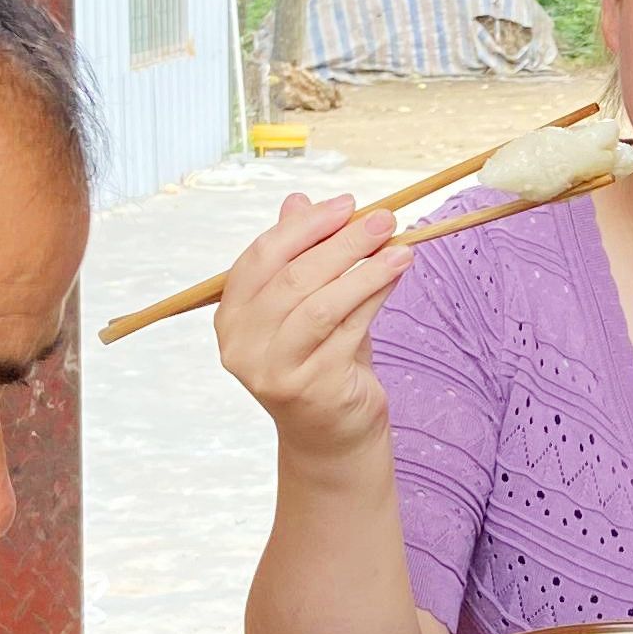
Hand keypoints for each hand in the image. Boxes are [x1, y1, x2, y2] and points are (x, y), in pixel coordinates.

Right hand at [212, 193, 410, 452]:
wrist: (332, 434)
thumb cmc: (320, 359)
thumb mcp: (306, 304)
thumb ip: (299, 255)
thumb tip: (298, 200)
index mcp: (231, 317)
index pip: (262, 257)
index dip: (305, 226)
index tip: (347, 203)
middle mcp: (242, 346)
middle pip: (293, 279)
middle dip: (342, 242)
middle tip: (384, 218)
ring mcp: (274, 370)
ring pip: (322, 305)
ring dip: (365, 269)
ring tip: (401, 246)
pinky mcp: (312, 388)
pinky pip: (349, 330)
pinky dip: (376, 296)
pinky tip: (396, 275)